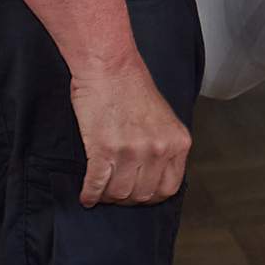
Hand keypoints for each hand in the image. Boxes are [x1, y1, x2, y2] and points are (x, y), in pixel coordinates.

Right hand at [68, 50, 191, 206]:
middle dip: (128, 199)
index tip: (140, 194)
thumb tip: (153, 174)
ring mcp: (132, 151)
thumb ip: (164, 146)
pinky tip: (87, 195)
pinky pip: (96, 185)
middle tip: (117, 193)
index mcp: (178, 142)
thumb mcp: (164, 117)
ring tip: (101, 192)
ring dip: (107, 197)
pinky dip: (90, 194)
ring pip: (119, 193)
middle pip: (143, 195)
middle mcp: (158, 149)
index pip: (169, 188)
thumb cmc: (133, 86)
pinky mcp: (104, 150)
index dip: (152, 196)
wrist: (110, 66)